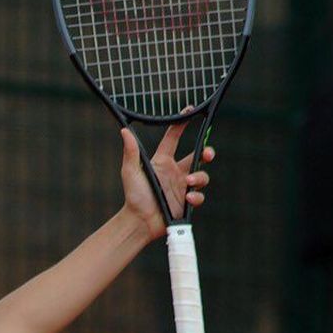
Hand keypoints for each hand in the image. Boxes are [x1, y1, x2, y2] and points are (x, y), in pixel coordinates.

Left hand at [120, 119, 212, 240]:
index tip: (190, 111)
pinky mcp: (187, 201)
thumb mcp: (130, 172)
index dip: (182, 123)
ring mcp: (182, 186)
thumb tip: (124, 131)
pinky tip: (188, 200)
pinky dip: (196, 197)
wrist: (139, 221)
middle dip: (207, 152)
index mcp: (162, 161)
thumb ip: (131, 152)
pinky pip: (199, 196)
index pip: (174, 138)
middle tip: (208, 154)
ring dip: (199, 178)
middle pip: (197, 156)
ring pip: (202, 176)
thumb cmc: (133, 196)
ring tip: (188, 184)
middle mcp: (175, 171)